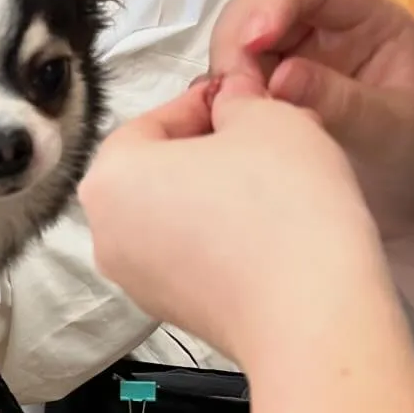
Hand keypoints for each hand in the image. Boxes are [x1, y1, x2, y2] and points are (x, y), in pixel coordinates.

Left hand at [79, 76, 385, 366]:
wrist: (308, 315)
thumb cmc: (282, 208)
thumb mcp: (269, 121)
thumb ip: (241, 99)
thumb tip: (233, 97)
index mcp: (109, 178)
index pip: (149, 123)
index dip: (202, 104)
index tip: (243, 100)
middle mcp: (104, 232)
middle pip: (154, 171)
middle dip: (207, 149)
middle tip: (263, 138)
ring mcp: (133, 278)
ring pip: (172, 214)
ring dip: (215, 193)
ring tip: (274, 183)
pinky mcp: (168, 310)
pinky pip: (188, 256)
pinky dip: (219, 237)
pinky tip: (268, 230)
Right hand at [209, 0, 413, 319]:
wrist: (410, 202)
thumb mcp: (392, 128)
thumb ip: (341, 102)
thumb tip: (280, 78)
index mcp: (364, 21)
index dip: (277, 3)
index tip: (255, 42)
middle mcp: (318, 34)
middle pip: (258, 11)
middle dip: (236, 44)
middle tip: (232, 93)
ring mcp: (284, 65)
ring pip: (232, 49)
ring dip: (222, 78)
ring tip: (230, 120)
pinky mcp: (259, 98)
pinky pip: (223, 89)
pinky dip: (212, 105)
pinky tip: (219, 133)